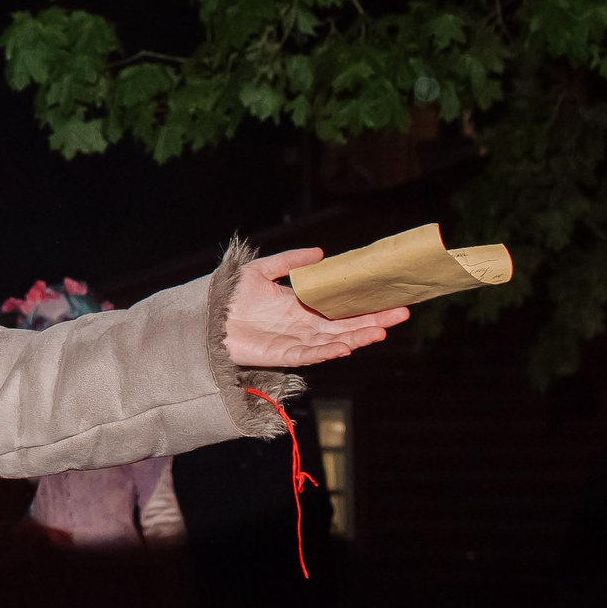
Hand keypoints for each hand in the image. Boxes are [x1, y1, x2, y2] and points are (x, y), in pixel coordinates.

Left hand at [223, 248, 409, 367]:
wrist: (204, 317)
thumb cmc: (228, 295)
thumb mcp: (261, 270)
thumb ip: (289, 261)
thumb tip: (320, 252)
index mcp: (300, 306)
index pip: (339, 307)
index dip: (363, 304)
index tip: (389, 298)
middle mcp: (302, 325)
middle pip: (345, 325)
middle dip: (373, 321)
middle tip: (402, 313)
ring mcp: (295, 341)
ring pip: (334, 341)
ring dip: (358, 336)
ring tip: (383, 331)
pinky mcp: (283, 355)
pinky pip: (310, 354)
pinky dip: (328, 351)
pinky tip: (347, 346)